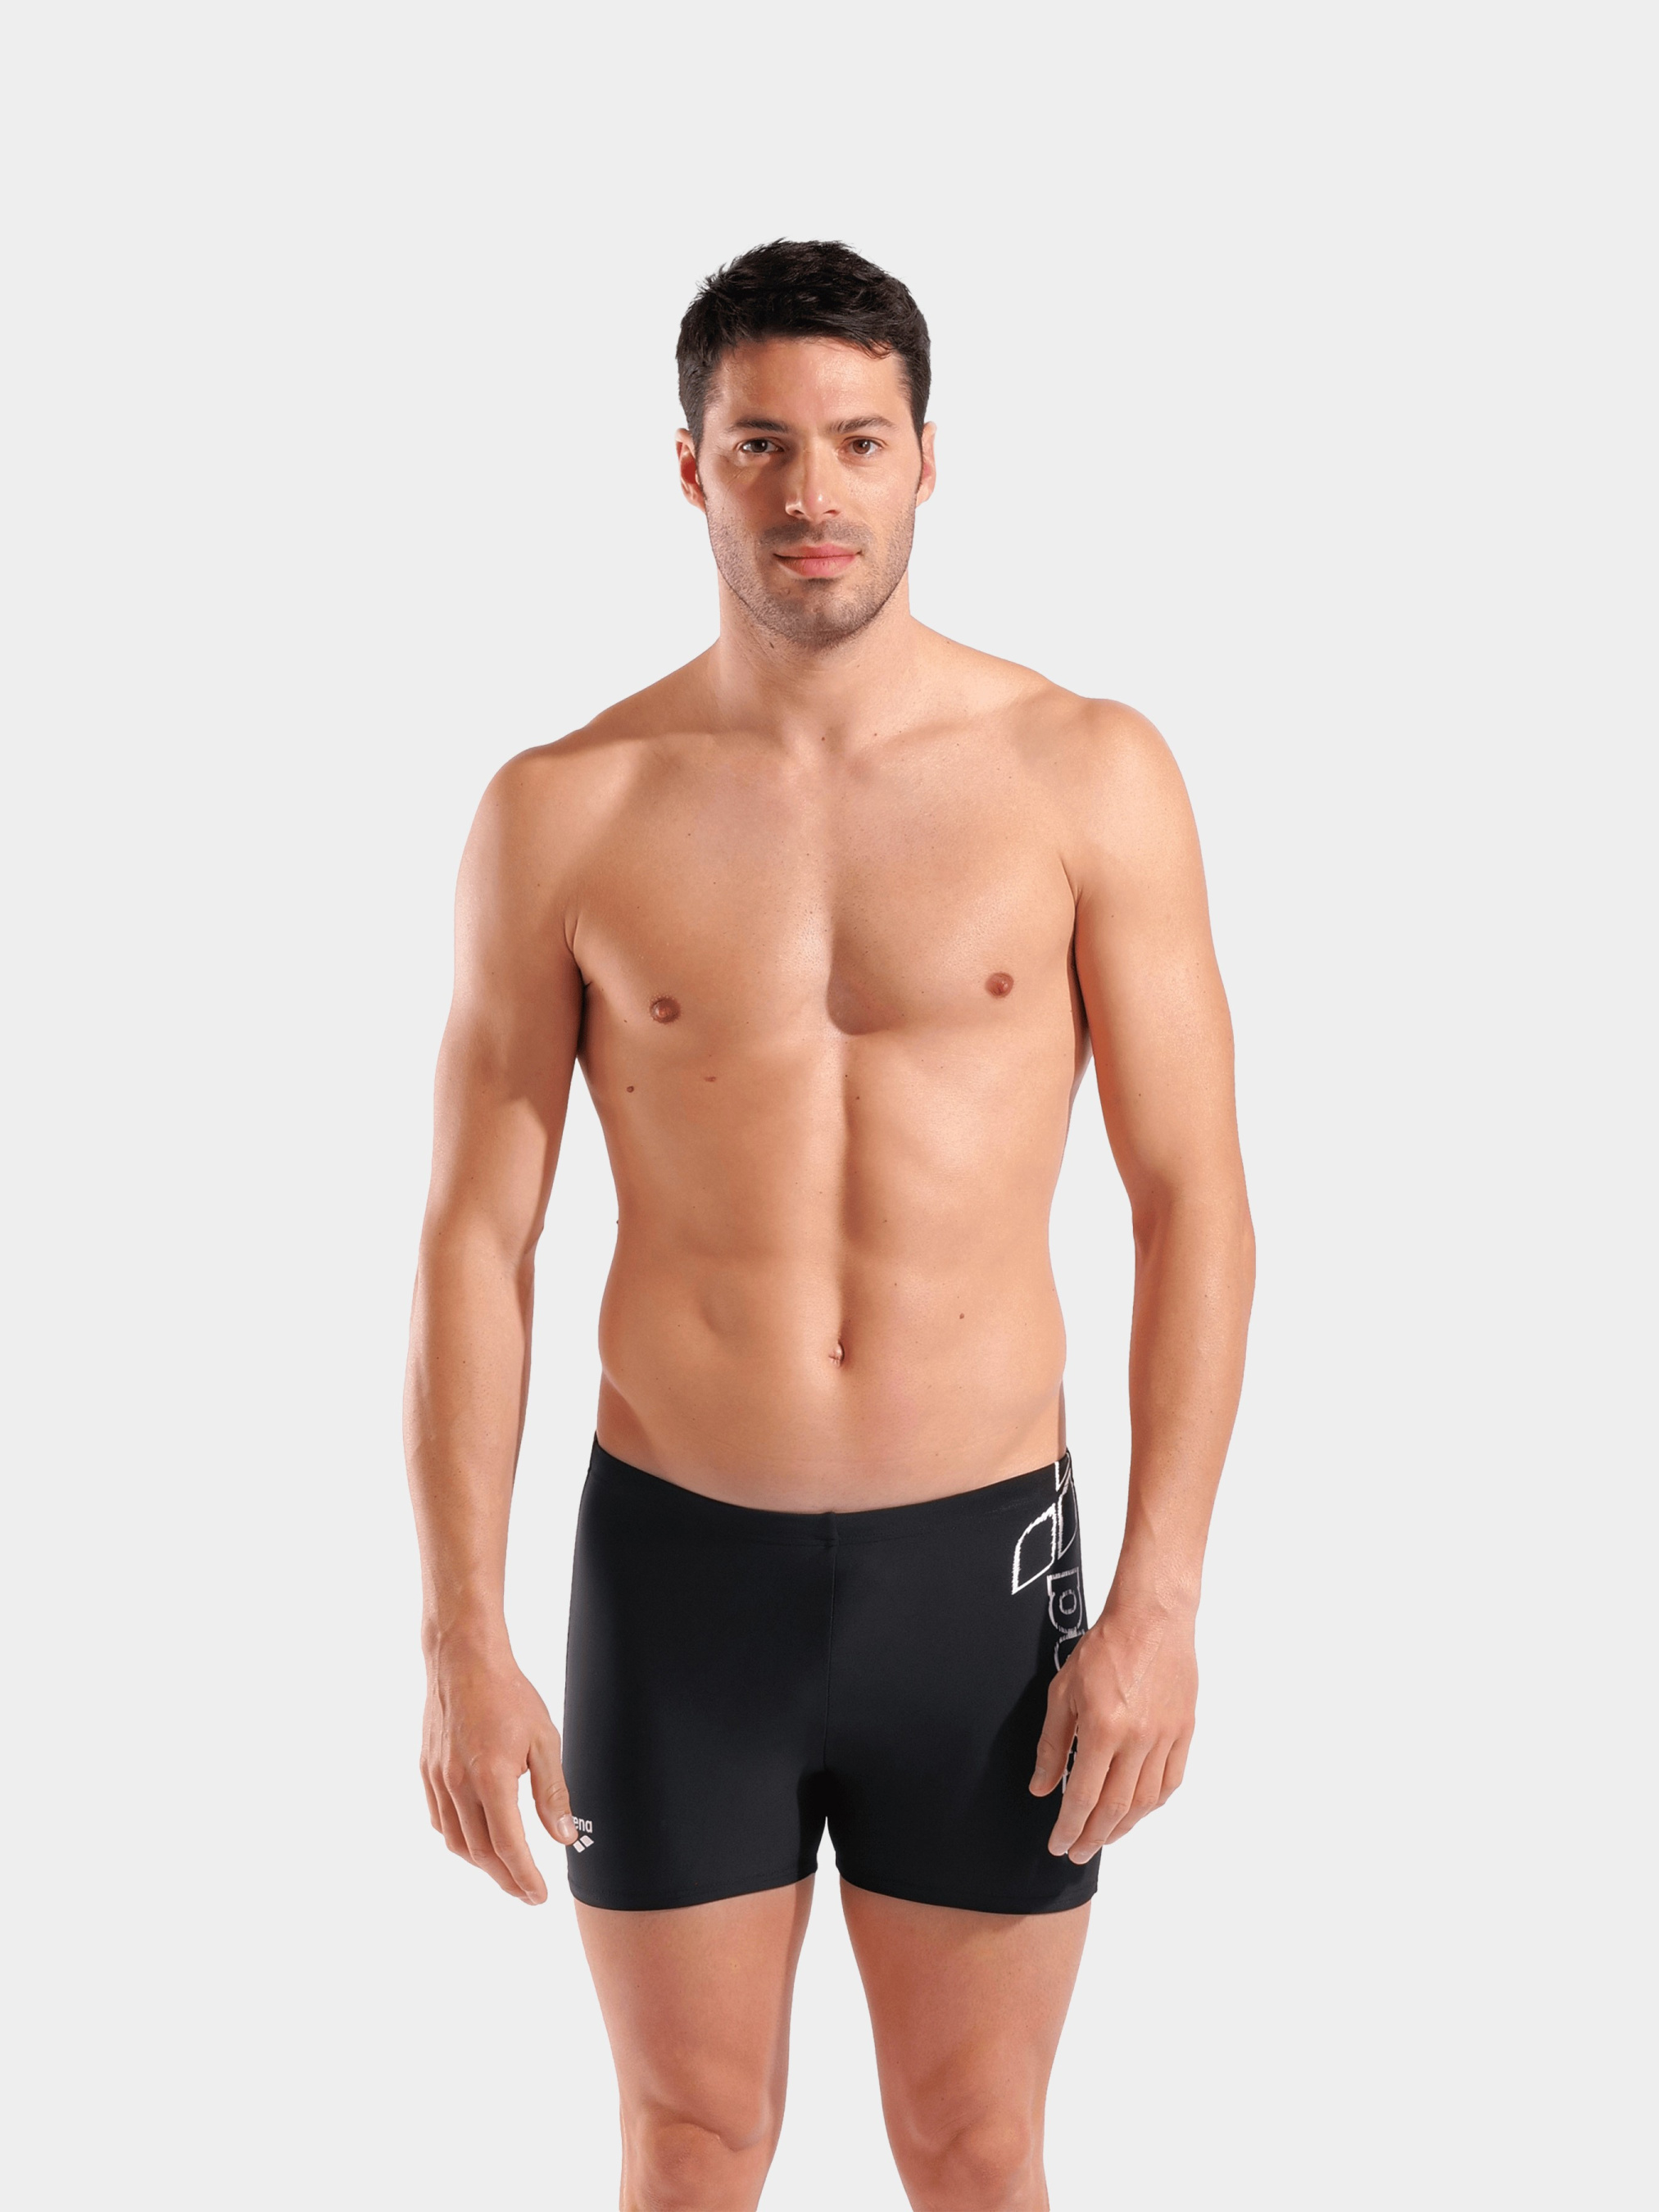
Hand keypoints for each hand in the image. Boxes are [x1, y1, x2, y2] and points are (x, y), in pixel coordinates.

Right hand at [421, 1642, 575, 1902]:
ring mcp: (438, 1779)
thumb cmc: (509, 1694)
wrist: (464, 1659)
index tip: (540, 1895)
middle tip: (526, 1893)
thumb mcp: (544, 1740)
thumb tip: (563, 1837)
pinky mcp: (426, 1771)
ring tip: (505, 1870)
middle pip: (481, 1852)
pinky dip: (458, 1839)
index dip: (525, 1877)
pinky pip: (439, 1820)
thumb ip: (553, 1792)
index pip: (509, 1846)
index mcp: (492, 1779)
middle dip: (506, 1879)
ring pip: (456, 1841)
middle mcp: (459, 1785)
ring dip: (481, 1864)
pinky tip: (475, 1839)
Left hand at [1030, 1598, 1196, 1858]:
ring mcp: (1166, 1737)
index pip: (1082, 1795)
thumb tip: (1040, 1787)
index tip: (1059, 1845)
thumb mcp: (1063, 1691)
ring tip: (1104, 1836)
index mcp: (1103, 1728)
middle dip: (1094, 1836)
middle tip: (1078, 1852)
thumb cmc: (1103, 1648)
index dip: (1069, 1827)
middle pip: (1115, 1807)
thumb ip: (1052, 1744)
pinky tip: (1138, 1810)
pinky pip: (1171, 1780)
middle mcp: (1138, 1739)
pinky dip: (1153, 1803)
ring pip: (1146, 1801)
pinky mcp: (1184, 1731)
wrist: (1152, 1618)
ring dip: (1124, 1827)